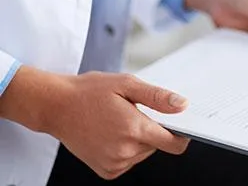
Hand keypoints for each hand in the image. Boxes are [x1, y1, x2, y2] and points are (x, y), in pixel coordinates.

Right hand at [0, 66, 189, 178]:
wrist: (57, 106)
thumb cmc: (90, 92)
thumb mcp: (127, 84)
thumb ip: (158, 97)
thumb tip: (182, 106)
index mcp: (133, 129)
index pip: (172, 143)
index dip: (181, 134)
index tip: (181, 124)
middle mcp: (125, 151)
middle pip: (157, 145)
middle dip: (153, 128)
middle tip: (134, 110)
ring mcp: (114, 164)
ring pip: (143, 152)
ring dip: (139, 138)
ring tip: (119, 119)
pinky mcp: (106, 171)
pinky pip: (129, 161)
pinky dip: (127, 148)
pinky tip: (112, 132)